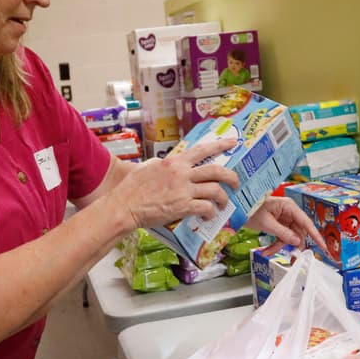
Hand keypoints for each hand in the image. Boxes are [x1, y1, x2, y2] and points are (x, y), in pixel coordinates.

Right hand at [110, 138, 240, 228]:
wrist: (124, 206)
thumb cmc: (132, 188)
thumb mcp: (148, 167)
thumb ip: (163, 164)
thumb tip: (170, 163)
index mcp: (174, 162)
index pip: (202, 150)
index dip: (220, 145)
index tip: (233, 142)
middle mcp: (182, 173)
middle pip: (216, 171)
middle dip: (231, 177)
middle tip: (236, 183)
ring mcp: (183, 190)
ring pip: (215, 190)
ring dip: (223, 198)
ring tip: (223, 204)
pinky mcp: (183, 206)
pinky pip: (206, 207)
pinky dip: (211, 212)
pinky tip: (208, 215)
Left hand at [244, 196, 328, 253]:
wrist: (238, 207)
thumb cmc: (251, 209)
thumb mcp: (266, 223)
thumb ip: (283, 232)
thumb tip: (297, 241)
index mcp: (288, 206)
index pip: (305, 222)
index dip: (315, 235)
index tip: (322, 246)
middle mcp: (289, 212)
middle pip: (298, 232)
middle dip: (293, 245)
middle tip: (293, 259)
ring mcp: (284, 218)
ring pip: (289, 237)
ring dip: (280, 247)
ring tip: (268, 253)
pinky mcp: (278, 224)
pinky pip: (281, 237)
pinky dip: (275, 245)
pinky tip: (267, 251)